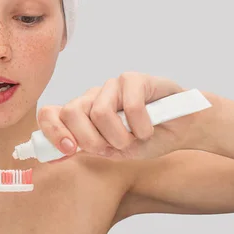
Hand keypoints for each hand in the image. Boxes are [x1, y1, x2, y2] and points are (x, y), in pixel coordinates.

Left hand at [38, 72, 208, 159]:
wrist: (183, 129)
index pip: (51, 114)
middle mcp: (93, 96)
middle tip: (111, 147)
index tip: (69, 151)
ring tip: (134, 138)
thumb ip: (87, 149)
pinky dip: (141, 126)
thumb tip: (54, 155)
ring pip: (99, 112)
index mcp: (82, 114)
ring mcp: (112, 85)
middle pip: (71, 112)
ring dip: (120, 136)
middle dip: (90, 139)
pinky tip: (149, 128)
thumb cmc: (148, 139)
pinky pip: (129, 105)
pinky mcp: (134, 78)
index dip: (52, 131)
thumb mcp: (115, 152)